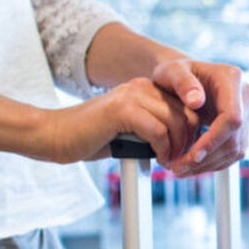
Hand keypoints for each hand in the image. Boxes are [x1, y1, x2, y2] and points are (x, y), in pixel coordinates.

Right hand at [40, 77, 201, 165]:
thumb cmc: (93, 138)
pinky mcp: (122, 109)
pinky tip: (158, 159)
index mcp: (146, 88)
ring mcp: (131, 95)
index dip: (192, 133)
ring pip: (175, 122)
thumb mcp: (132, 131)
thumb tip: (185, 145)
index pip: (187, 106)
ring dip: (177, 148)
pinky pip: (158, 131)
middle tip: (179, 161)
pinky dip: (163, 149)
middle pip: (186, 112)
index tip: (185, 153)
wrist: (57, 135)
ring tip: (168, 163)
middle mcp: (141, 86)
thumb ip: (155, 129)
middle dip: (188, 141)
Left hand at [152, 58, 248, 176]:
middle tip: (179, 169)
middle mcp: (245, 95)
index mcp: (231, 79)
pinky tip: (192, 166)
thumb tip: (197, 101)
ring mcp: (246, 112)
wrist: (182, 77)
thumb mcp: (170, 72)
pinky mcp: (243, 127)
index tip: (192, 156)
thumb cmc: (174, 73)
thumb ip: (181, 82)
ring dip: (209, 164)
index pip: (232, 118)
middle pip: (235, 138)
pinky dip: (213, 162)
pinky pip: (232, 151)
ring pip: (236, 149)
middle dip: (208, 158)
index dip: (214, 141)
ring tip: (181, 170)